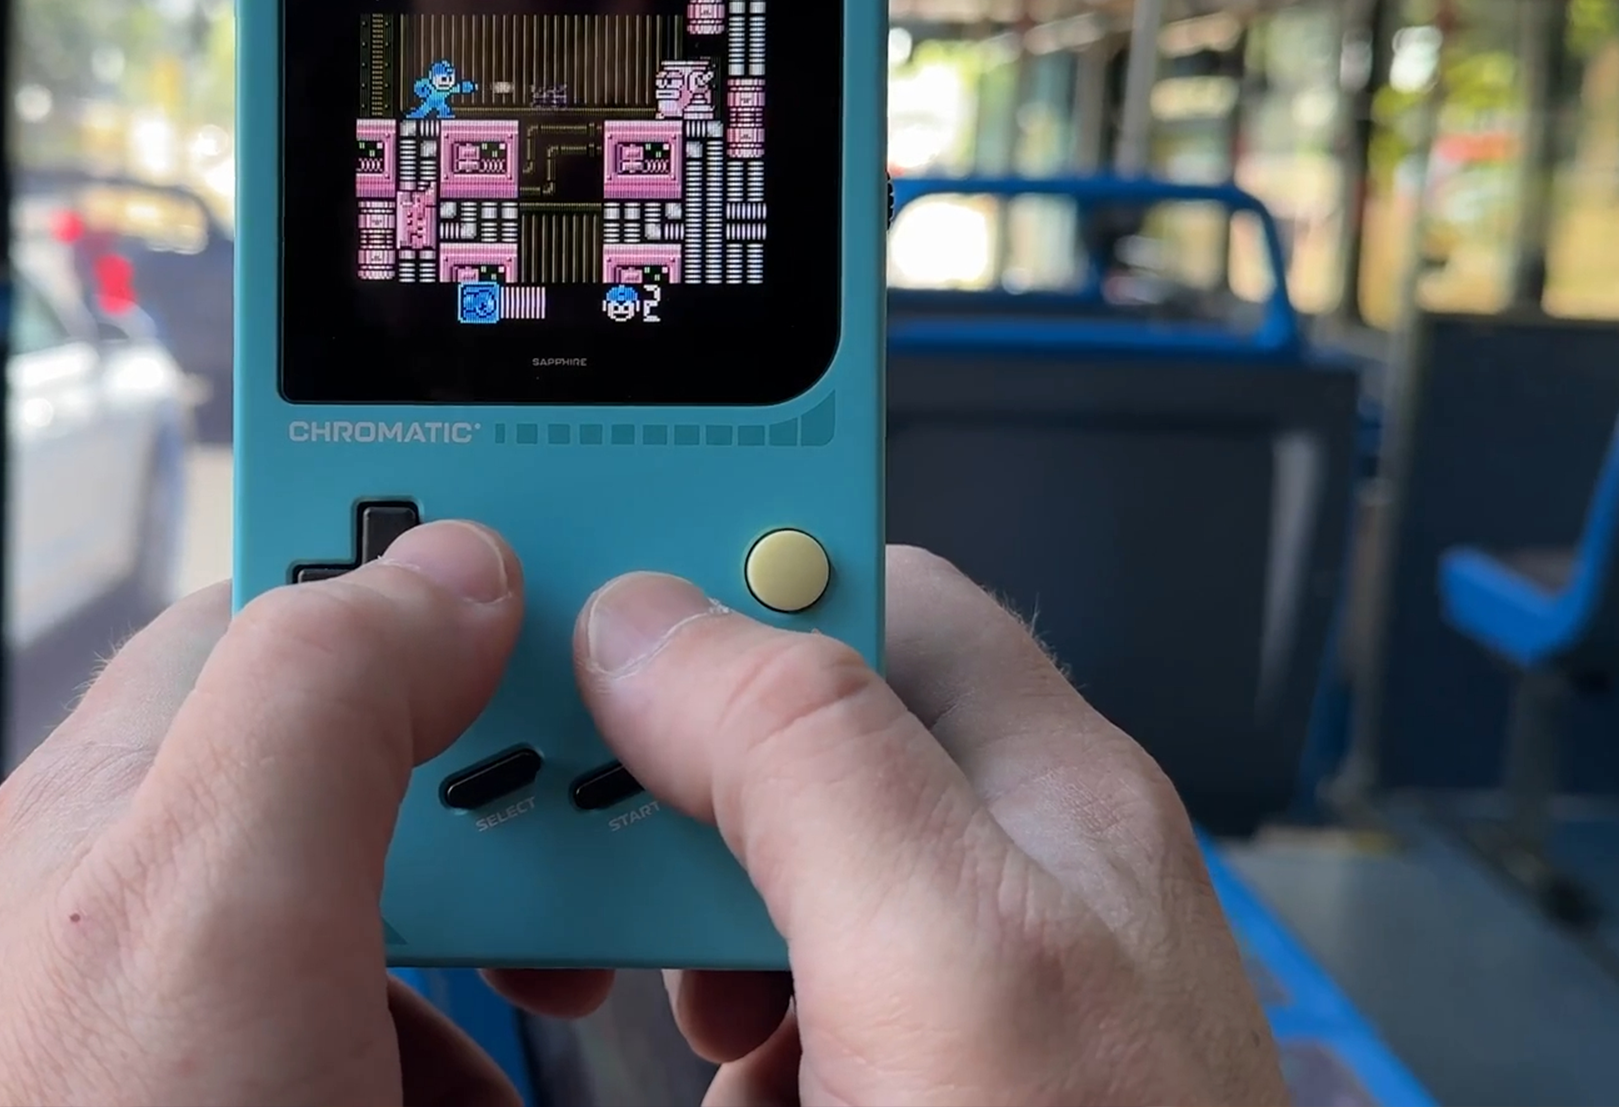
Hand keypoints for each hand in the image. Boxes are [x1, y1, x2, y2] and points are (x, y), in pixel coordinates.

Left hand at [0, 521, 605, 1106]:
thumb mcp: (212, 895)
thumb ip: (320, 694)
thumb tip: (452, 564)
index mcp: (131, 791)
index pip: (294, 590)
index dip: (433, 561)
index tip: (575, 580)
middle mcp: (163, 895)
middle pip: (381, 753)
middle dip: (510, 784)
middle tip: (606, 835)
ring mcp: (212, 1025)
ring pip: (411, 914)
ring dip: (516, 935)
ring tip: (570, 985)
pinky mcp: (261, 1106)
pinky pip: (399, 1044)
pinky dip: (475, 1060)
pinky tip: (489, 1097)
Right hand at [542, 546, 1287, 1105]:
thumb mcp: (952, 961)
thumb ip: (812, 759)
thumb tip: (658, 618)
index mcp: (1047, 789)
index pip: (869, 580)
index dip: (726, 563)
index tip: (583, 592)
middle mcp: (1016, 875)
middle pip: (797, 729)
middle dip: (668, 777)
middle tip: (571, 838)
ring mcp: (977, 996)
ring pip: (771, 878)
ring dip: (675, 919)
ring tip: (644, 989)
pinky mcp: (931, 1087)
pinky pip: (789, 1007)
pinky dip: (719, 1031)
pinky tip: (726, 1085)